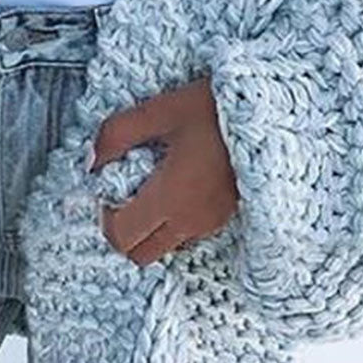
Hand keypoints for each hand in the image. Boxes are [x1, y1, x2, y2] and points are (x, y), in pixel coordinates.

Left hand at [89, 76, 239, 265]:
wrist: (269, 114)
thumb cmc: (214, 109)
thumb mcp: (159, 110)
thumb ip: (116, 135)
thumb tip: (92, 161)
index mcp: (170, 198)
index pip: (122, 237)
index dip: (104, 217)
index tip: (108, 187)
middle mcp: (189, 221)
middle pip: (141, 253)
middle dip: (124, 230)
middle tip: (124, 192)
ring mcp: (210, 223)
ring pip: (165, 246)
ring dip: (149, 227)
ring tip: (152, 184)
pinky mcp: (225, 217)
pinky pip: (187, 234)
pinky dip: (172, 220)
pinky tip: (177, 183)